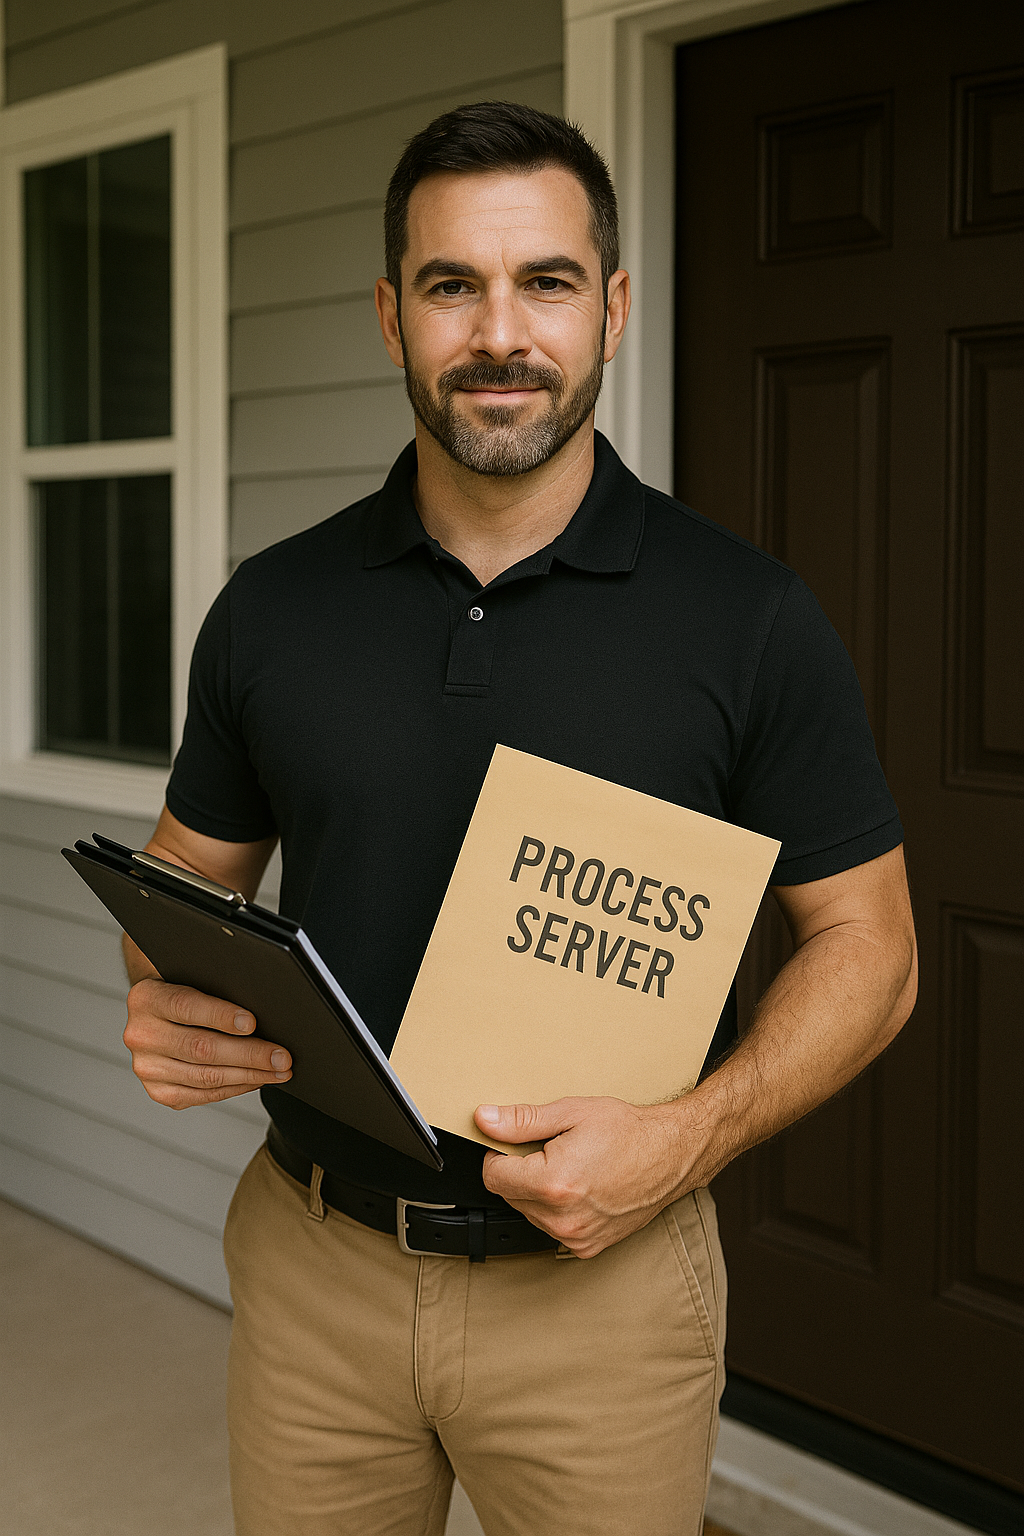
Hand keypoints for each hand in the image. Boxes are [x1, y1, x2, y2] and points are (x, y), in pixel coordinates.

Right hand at [123, 977, 291, 1108]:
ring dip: (249, 1076)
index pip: (185, 1006)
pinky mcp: (159, 1090)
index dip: (221, 1015)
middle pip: (201, 1048)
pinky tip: (256, 1080)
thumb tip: (264, 1006)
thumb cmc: (187, 988)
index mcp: (146, 998)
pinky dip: (235, 1088)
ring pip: (205, 1077)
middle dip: (249, 1054)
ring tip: (278, 1071)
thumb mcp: (195, 976)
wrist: (158, 1011)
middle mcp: (140, 1034)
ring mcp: (147, 1067)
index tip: (252, 1023)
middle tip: (281, 1057)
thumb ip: (217, 986)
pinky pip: (202, 1095)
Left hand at [475, 1096, 699, 1258]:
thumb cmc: (628, 1132)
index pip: (493, 1176)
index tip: (515, 1144)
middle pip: (510, 1195)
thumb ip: (522, 1121)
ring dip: (537, 1192)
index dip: (499, 1155)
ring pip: (529, 1213)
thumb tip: (485, 1120)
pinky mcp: (586, 1247)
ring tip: (571, 1168)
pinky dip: (556, 1209)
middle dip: (522, 1172)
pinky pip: (551, 1227)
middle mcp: (562, 1218)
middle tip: (553, 1151)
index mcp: (553, 1183)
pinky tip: (580, 1188)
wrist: (671, 1155)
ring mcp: (575, 1237)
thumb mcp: (571, 1113)